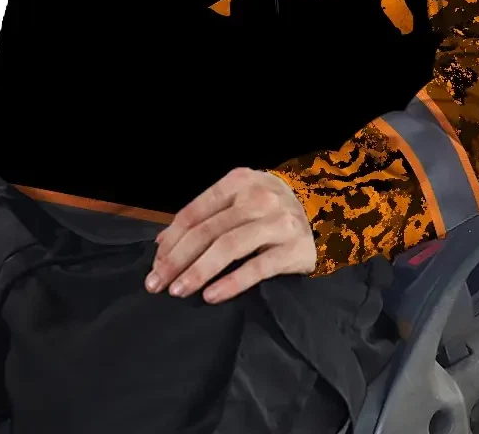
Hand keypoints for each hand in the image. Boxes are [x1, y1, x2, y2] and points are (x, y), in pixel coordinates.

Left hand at [145, 168, 316, 303]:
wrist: (324, 214)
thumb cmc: (269, 210)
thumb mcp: (237, 201)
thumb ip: (203, 218)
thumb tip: (162, 243)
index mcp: (238, 182)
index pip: (195, 212)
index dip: (171, 240)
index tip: (154, 265)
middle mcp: (257, 197)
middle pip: (208, 230)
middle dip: (177, 259)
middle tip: (156, 284)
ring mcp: (277, 222)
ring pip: (228, 247)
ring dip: (198, 271)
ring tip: (178, 291)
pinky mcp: (294, 248)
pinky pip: (257, 267)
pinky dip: (231, 282)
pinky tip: (211, 296)